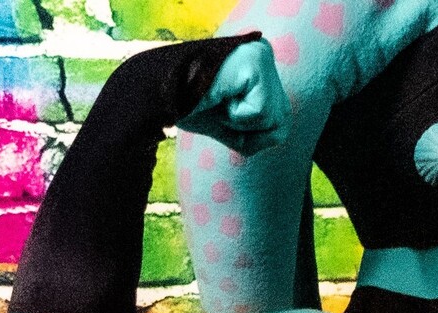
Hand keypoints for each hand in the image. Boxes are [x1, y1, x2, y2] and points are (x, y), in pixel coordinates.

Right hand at [178, 37, 289, 155]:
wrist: (155, 94)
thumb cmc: (186, 106)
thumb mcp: (227, 123)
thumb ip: (256, 130)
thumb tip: (281, 134)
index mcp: (258, 64)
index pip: (279, 119)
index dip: (250, 133)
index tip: (221, 111)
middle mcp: (263, 53)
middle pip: (282, 120)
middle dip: (247, 130)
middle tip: (217, 106)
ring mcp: (261, 54)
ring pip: (274, 117)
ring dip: (239, 122)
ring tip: (216, 98)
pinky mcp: (255, 62)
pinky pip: (261, 112)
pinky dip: (236, 116)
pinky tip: (217, 94)